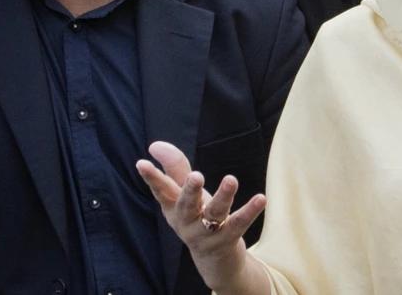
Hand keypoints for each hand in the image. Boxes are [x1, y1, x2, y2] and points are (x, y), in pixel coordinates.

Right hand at [136, 141, 266, 289]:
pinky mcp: (225, 240)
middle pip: (187, 205)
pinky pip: (238, 224)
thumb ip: (173, 168)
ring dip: (223, 197)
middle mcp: (186, 222)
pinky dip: (249, 211)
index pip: (161, 190)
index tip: (141, 163)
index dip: (151, 178)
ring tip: (231, 179)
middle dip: (190, 191)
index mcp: (173, 208)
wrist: (213, 258)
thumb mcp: (184, 194)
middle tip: (196, 176)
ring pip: (214, 214)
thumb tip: (155, 144)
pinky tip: (260, 198)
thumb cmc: (196, 216)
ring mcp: (205, 234)